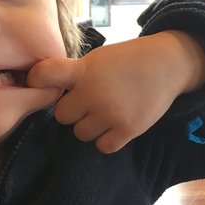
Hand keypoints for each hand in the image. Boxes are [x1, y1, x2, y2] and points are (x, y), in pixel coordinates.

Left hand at [27, 32, 204, 153]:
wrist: (167, 64)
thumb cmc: (127, 60)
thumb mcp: (97, 58)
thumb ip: (74, 73)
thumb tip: (46, 88)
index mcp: (83, 70)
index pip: (45, 74)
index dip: (36, 79)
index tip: (37, 82)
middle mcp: (93, 92)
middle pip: (62, 115)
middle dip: (72, 110)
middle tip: (87, 102)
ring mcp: (110, 113)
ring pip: (81, 133)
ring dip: (89, 126)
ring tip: (104, 112)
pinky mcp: (127, 130)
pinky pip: (102, 146)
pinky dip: (106, 139)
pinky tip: (114, 124)